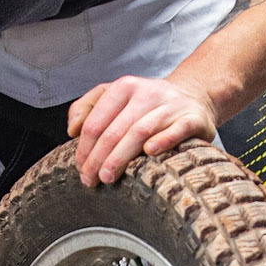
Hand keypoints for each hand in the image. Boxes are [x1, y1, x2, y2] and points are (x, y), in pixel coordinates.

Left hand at [67, 74, 216, 186]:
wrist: (193, 96)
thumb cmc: (147, 104)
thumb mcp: (115, 96)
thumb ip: (87, 107)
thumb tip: (72, 130)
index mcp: (125, 87)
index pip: (97, 121)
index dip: (84, 147)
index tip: (79, 167)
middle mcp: (147, 92)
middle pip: (115, 129)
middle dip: (98, 157)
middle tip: (89, 179)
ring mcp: (171, 105)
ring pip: (141, 130)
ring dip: (121, 156)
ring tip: (108, 177)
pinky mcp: (193, 118)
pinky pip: (177, 130)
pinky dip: (163, 141)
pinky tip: (150, 153)